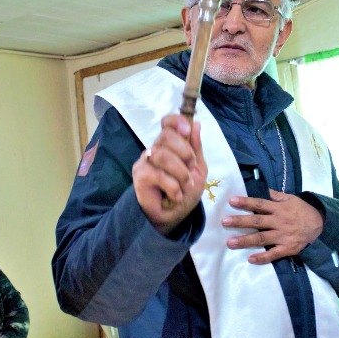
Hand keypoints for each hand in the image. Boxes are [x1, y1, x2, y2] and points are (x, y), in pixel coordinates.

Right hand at [132, 115, 206, 233]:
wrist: (174, 216)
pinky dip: (173, 188)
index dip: (176, 121)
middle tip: (191, 169)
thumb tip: (196, 124)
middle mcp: (155, 149)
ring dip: (181, 174)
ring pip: (163, 155)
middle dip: (185, 153)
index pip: (167, 123)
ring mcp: (145, 161)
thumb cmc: (185, 191)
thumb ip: (196, 148)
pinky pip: (158, 175)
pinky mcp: (140, 176)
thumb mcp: (198, 169)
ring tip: (186, 186)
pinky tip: (176, 196)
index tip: (187, 130)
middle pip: (166, 136)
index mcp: (169, 144)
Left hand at [223, 189, 323, 264]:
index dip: (246, 202)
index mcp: (279, 209)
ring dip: (245, 240)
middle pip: (257, 221)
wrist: (319, 225)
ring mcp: (283, 236)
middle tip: (225, 222)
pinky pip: (273, 254)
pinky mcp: (287, 248)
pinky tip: (251, 259)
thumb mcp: (291, 199)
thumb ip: (276, 196)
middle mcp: (279, 222)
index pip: (259, 204)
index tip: (232, 201)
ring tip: (230, 242)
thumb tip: (263, 189)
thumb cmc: (302, 210)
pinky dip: (262, 257)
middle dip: (240, 221)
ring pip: (261, 238)